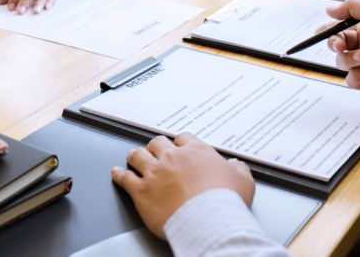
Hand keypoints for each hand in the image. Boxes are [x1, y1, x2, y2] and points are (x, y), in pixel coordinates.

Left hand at [111, 133, 254, 239]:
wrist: (208, 220)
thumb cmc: (225, 201)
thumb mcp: (242, 180)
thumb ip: (238, 169)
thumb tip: (236, 165)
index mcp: (195, 152)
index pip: (183, 138)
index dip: (180, 142)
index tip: (179, 145)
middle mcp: (173, 158)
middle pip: (157, 143)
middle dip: (155, 146)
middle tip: (154, 150)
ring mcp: (155, 173)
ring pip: (138, 156)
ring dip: (135, 156)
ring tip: (132, 155)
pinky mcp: (142, 191)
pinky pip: (125, 178)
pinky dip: (119, 175)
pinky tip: (116, 173)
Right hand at [324, 0, 359, 94]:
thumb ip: (350, 7)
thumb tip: (330, 10)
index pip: (340, 29)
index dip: (329, 31)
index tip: (320, 31)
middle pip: (337, 46)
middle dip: (335, 44)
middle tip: (340, 45)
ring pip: (341, 62)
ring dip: (349, 59)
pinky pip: (351, 79)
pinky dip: (357, 73)